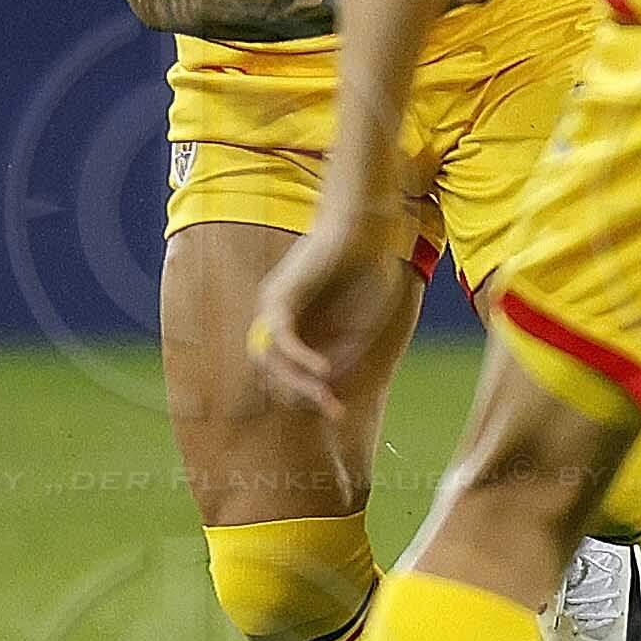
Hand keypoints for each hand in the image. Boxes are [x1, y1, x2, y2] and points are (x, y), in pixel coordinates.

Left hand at [251, 212, 409, 416]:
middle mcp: (280, 323)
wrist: (366, 228)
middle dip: (306, 397)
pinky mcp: (279, 298)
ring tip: (326, 397)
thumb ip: (346, 353)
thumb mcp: (362, 323)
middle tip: (335, 412)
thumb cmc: (369, 271)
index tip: (340, 410)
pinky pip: (281, 338)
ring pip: (272, 361)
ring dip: (298, 383)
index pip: (290, 374)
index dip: (313, 396)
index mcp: (300, 329)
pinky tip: (322, 370)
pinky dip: (299, 357)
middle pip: (276, 373)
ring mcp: (274, 310)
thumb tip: (331, 385)